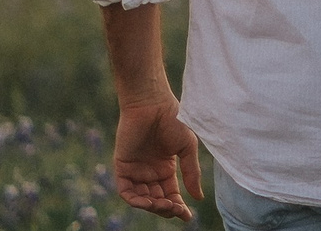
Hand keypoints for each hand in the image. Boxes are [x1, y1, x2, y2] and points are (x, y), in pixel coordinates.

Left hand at [113, 97, 203, 220]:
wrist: (153, 104)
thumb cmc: (173, 120)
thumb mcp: (187, 148)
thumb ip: (191, 173)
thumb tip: (198, 198)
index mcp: (166, 169)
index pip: (171, 195)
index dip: (178, 207)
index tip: (188, 216)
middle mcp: (150, 173)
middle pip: (157, 200)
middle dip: (166, 208)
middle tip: (176, 208)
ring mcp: (135, 171)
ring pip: (142, 198)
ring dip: (152, 206)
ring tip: (163, 205)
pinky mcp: (122, 166)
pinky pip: (126, 190)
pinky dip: (135, 199)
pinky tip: (147, 201)